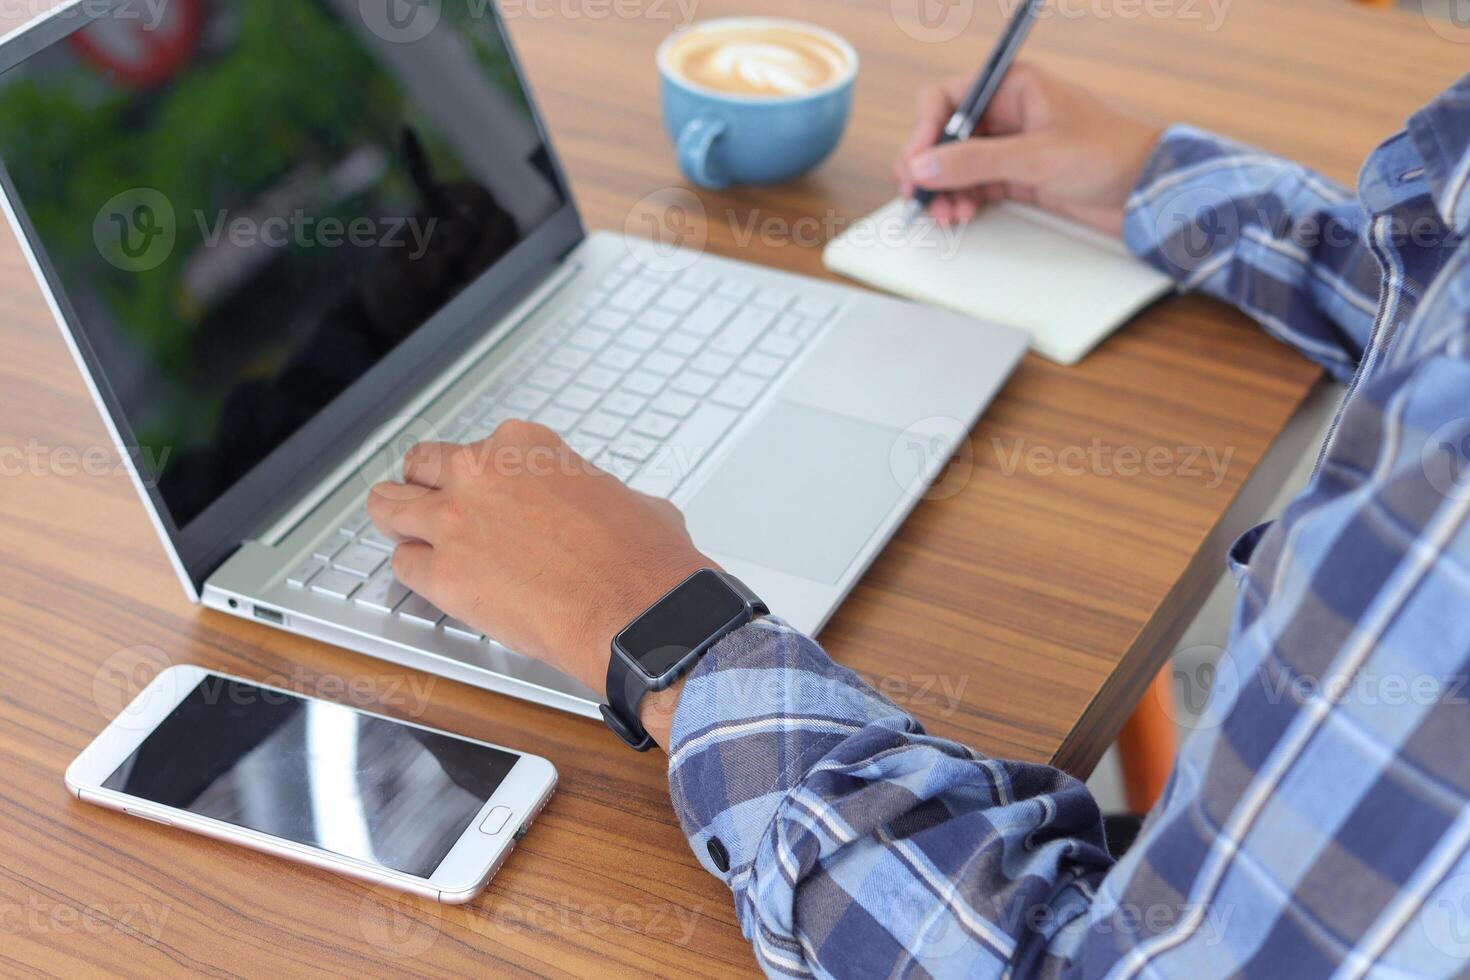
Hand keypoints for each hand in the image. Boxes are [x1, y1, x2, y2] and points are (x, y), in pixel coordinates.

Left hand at [366, 421, 711, 745]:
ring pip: (389, 505)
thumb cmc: (641, 560)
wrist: (638, 611)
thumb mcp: (624, 497)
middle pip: (422, 464)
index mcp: (527, 447)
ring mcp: (455, 521)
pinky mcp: (443, 575)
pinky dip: (413, 572)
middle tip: (428, 499)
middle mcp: (482, 473)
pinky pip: (401, 565)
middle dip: (423, 483)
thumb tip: (599, 505)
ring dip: (394, 518)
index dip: (482, 475)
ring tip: (397, 528)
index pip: (481, 448)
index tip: (486, 491)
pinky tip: (426, 579)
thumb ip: (590, 491)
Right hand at [893, 64, 1162, 235]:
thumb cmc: (1111, 154)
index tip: (916, 164)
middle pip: (945, 135)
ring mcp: (1011, 147)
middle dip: (929, 167)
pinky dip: (962, 201)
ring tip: (945, 214)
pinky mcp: (1018, 176)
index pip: (946, 99)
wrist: (1149, 190)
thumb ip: (977, 161)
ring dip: (943, 190)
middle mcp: (1007, 113)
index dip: (924, 131)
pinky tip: (960, 214)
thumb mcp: (1038, 156)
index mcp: (1013, 87)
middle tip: (918, 195)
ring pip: (956, 165)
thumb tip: (925, 165)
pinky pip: (975, 186)